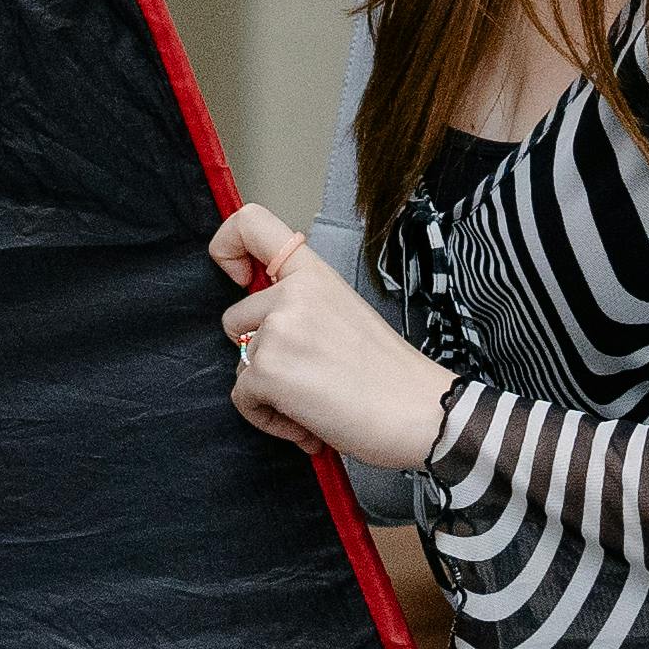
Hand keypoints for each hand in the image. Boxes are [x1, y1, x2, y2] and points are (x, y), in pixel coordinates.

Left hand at [209, 204, 458, 471]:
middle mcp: (293, 294)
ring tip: (314, 405)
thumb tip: (260, 331)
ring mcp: (278, 329)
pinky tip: (309, 424)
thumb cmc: (389, 377)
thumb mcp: (344, 314)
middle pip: (234, 319)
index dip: (227, 247)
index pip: (250, 224)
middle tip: (305, 378)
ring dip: (268, 392)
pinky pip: (243, 398)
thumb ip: (301, 307)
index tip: (238, 279)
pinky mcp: (267, 369)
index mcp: (315, 275)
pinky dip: (269, 419)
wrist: (421, 413)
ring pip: (240, 363)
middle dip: (259, 355)